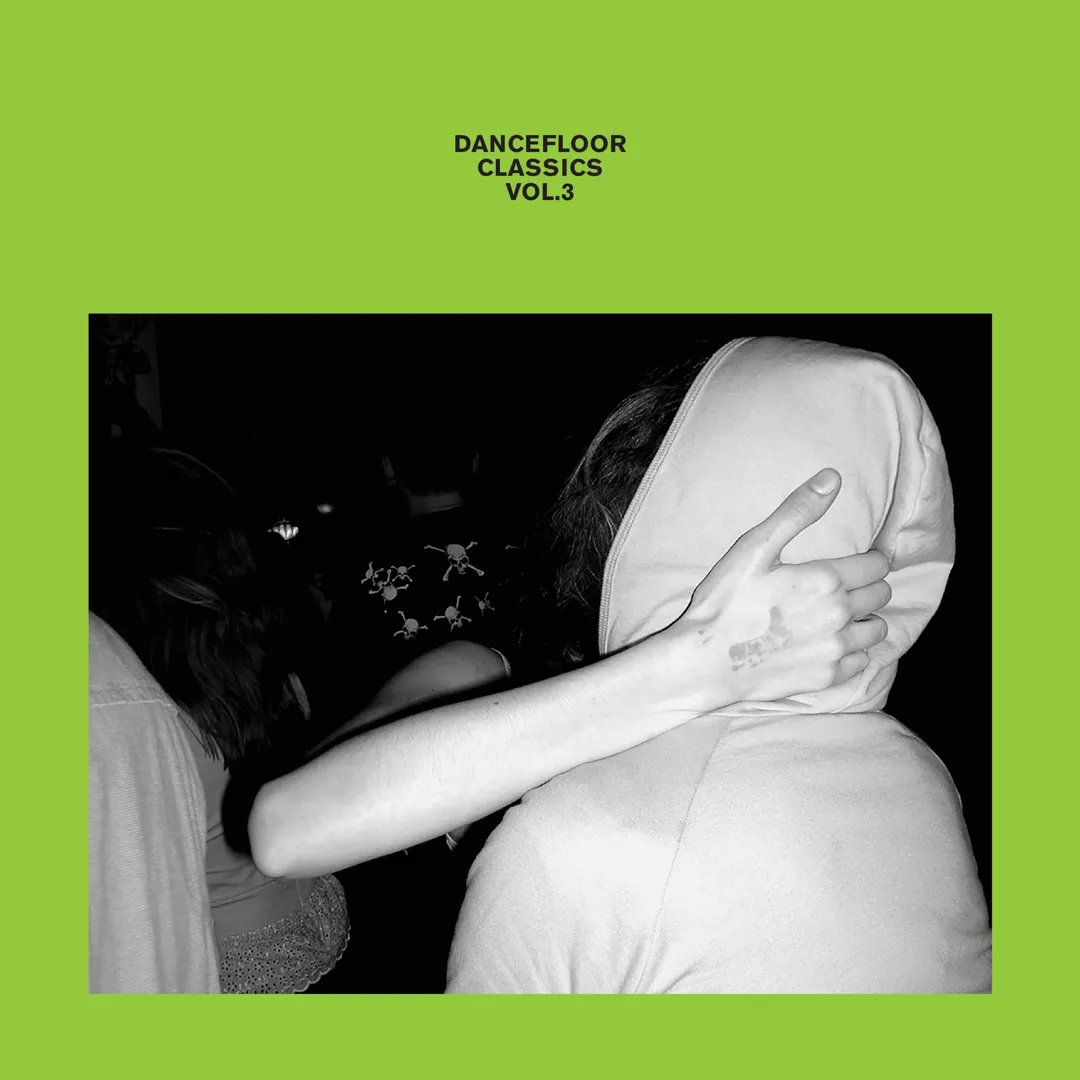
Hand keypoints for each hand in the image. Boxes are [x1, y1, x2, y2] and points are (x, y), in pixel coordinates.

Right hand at [671, 468, 889, 706]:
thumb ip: (797, 511)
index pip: (878, 565)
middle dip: (869, 585)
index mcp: (826, 579)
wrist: (704, 662)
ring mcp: (836, 649)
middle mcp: (839, 614)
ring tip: (842, 614)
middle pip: (882, 594)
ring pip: (878, 629)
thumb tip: (833, 477)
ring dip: (866, 619)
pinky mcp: (828, 676)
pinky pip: (863, 661)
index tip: (859, 561)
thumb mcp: (754, 548)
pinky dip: (855, 650)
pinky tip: (832, 642)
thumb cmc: (725, 602)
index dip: (871, 559)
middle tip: (846, 585)